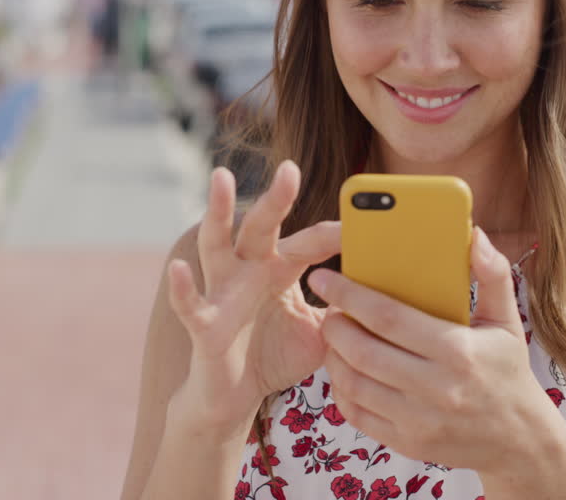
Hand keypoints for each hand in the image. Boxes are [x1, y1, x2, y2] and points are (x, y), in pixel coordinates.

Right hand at [166, 161, 340, 430]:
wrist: (235, 398)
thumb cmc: (276, 355)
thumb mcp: (320, 332)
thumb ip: (346, 312)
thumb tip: (387, 298)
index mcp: (279, 268)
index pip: (309, 242)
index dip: (334, 234)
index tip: (363, 223)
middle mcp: (248, 270)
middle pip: (261, 226)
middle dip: (276, 198)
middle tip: (290, 168)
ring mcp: (222, 292)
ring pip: (217, 244)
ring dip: (219, 212)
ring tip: (221, 178)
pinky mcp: (203, 325)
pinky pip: (190, 304)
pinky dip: (183, 287)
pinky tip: (178, 268)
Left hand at [309, 228, 559, 471]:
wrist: (519, 440)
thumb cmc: (507, 370)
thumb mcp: (507, 320)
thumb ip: (493, 274)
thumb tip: (475, 235)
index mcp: (458, 351)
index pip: (390, 318)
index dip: (350, 295)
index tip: (325, 277)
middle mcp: (436, 388)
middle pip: (364, 351)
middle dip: (335, 325)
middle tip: (327, 307)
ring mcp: (419, 420)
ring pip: (355, 384)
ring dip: (334, 356)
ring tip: (334, 336)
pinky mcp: (408, 442)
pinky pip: (358, 414)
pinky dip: (342, 389)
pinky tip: (345, 370)